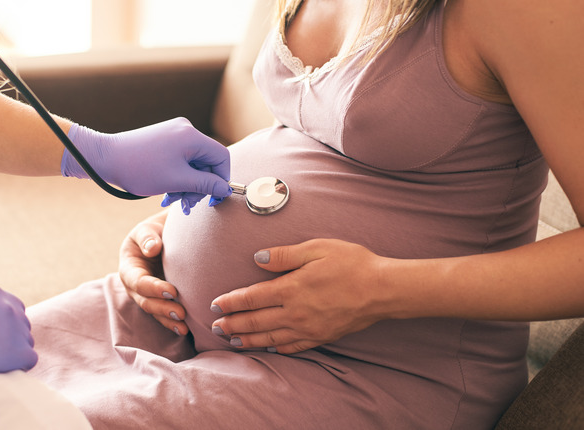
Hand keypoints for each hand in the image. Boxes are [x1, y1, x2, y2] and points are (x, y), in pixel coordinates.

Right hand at [0, 286, 36, 393]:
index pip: (13, 307)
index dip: (2, 324)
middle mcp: (9, 307)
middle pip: (21, 324)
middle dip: (8, 337)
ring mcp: (15, 328)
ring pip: (25, 342)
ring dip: (12, 352)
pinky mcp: (18, 352)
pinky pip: (30, 359)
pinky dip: (18, 366)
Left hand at [61, 118, 230, 211]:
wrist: (105, 158)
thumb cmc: (140, 169)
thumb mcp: (177, 181)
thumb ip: (206, 184)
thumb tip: (226, 189)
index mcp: (192, 136)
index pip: (222, 157)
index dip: (221, 180)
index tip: (212, 199)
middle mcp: (185, 130)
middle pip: (207, 161)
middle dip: (199, 186)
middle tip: (186, 205)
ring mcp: (174, 133)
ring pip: (193, 164)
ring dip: (187, 185)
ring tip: (173, 201)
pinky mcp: (164, 140)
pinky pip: (180, 160)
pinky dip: (177, 177)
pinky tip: (167, 192)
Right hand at [117, 210, 187, 335]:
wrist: (162, 238)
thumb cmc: (153, 233)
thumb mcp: (147, 229)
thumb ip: (147, 237)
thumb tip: (152, 248)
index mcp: (129, 269)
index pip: (138, 282)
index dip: (153, 288)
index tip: (172, 291)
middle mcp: (134, 287)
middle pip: (145, 301)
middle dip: (162, 308)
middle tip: (181, 312)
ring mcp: (145, 296)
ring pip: (154, 312)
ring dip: (168, 319)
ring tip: (184, 326)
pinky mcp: (158, 302)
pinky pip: (162, 316)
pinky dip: (172, 323)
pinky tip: (185, 329)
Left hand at [210, 239, 390, 353]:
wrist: (383, 290)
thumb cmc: (352, 263)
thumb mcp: (317, 248)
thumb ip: (283, 255)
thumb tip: (257, 258)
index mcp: (291, 288)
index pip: (251, 298)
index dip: (231, 302)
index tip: (215, 304)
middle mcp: (296, 312)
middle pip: (256, 322)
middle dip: (233, 324)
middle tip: (215, 326)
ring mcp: (308, 328)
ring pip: (271, 338)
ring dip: (249, 340)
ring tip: (232, 341)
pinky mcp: (322, 336)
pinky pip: (294, 347)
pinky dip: (277, 349)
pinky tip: (269, 348)